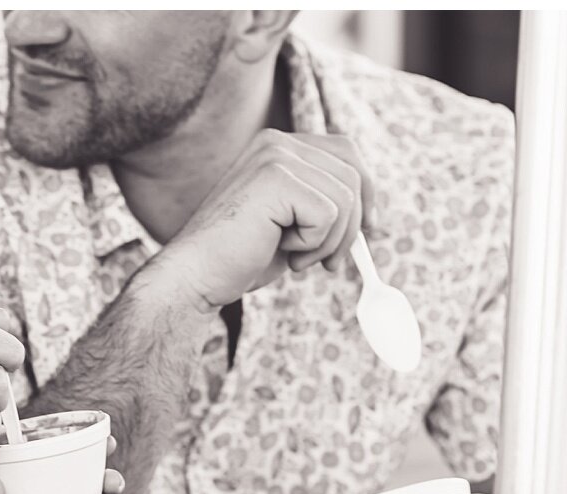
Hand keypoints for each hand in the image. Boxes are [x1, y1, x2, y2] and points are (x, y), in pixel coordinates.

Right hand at [151, 129, 372, 311]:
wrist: (196, 276)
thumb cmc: (237, 258)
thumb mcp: (289, 225)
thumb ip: (321, 207)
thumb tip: (371, 217)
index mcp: (278, 146)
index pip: (346, 153)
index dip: (366, 192)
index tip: (369, 229)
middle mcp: (277, 142)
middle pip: (353, 173)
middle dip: (352, 225)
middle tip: (328, 262)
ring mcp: (275, 156)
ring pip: (346, 197)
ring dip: (331, 241)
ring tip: (296, 258)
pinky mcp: (276, 179)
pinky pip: (330, 213)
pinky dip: (315, 244)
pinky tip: (283, 251)